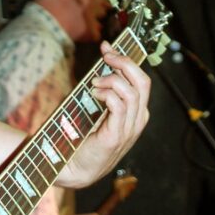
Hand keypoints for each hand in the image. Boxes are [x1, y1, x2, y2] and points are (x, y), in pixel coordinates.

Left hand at [58, 42, 150, 188]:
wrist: (71, 167)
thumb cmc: (82, 137)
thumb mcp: (96, 108)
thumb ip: (102, 90)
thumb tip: (99, 64)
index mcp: (136, 113)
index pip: (141, 80)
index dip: (127, 59)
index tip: (107, 46)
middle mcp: (137, 120)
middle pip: (143, 81)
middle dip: (124, 62)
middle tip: (105, 56)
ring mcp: (129, 130)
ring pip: (132, 91)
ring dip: (112, 79)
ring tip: (95, 82)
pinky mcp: (116, 136)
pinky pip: (120, 105)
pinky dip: (107, 93)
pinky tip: (95, 93)